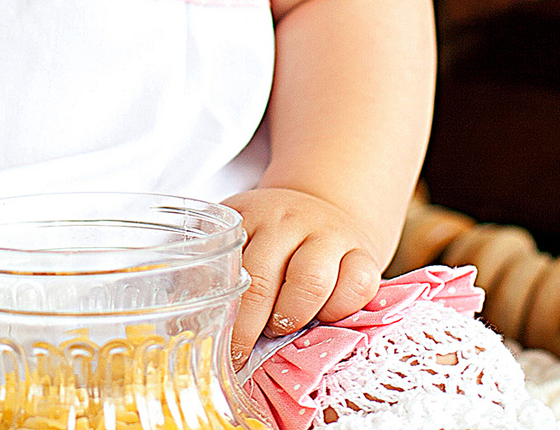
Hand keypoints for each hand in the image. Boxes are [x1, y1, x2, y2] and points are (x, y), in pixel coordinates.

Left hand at [222, 187, 385, 364]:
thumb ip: (219, 273)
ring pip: (310, 283)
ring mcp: (328, 234)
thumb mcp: (241, 240)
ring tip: (283, 327)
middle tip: (245, 351)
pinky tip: (324, 316)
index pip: (229, 269)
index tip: (219, 346)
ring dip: (293, 318)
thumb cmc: (275, 241)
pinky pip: (357, 286)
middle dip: (250, 329)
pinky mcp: (364, 253)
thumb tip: (195, 325)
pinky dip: (339, 311)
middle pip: (262, 281)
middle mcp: (286, 221)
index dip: (224, 316)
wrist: (326, 209)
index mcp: (247, 217)